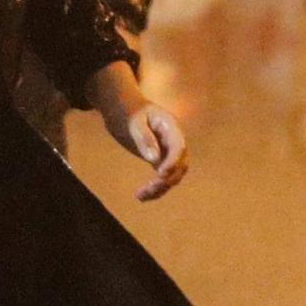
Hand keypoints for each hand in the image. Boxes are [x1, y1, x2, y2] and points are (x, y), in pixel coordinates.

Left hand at [89, 66, 190, 199]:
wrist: (125, 108)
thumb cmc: (129, 111)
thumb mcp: (134, 121)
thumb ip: (144, 138)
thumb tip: (154, 159)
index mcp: (171, 128)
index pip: (179, 147)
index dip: (173, 162)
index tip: (161, 174)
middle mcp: (174, 141)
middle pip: (180, 164)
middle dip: (167, 178)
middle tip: (149, 188)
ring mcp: (169, 152)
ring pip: (173, 174)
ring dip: (161, 187)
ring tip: (141, 195)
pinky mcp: (160, 160)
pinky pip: (163, 176)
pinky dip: (155, 187)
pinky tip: (141, 196)